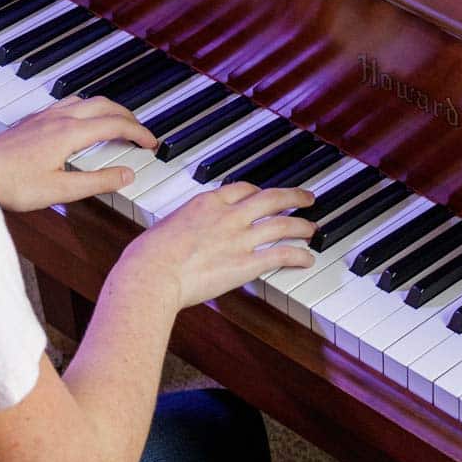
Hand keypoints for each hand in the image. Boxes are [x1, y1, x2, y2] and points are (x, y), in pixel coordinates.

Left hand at [0, 96, 156, 212]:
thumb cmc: (11, 183)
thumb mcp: (60, 190)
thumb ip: (96, 182)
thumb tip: (126, 175)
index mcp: (70, 133)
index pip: (115, 125)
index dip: (139, 133)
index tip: (152, 144)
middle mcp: (59, 118)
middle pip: (104, 104)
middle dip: (128, 116)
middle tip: (141, 132)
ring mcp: (44, 116)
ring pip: (86, 100)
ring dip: (108, 108)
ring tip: (117, 124)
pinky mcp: (33, 120)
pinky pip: (69, 103)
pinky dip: (88, 108)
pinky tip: (81, 121)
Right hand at [118, 183, 315, 312]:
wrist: (152, 272)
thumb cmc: (148, 256)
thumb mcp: (164, 229)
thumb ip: (180, 230)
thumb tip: (174, 239)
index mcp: (206, 203)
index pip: (241, 188)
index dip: (258, 190)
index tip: (264, 194)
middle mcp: (228, 215)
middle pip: (270, 198)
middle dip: (292, 196)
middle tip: (306, 197)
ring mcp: (239, 238)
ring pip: (282, 224)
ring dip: (301, 225)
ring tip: (313, 228)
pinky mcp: (246, 263)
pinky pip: (280, 254)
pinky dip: (298, 255)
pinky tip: (307, 258)